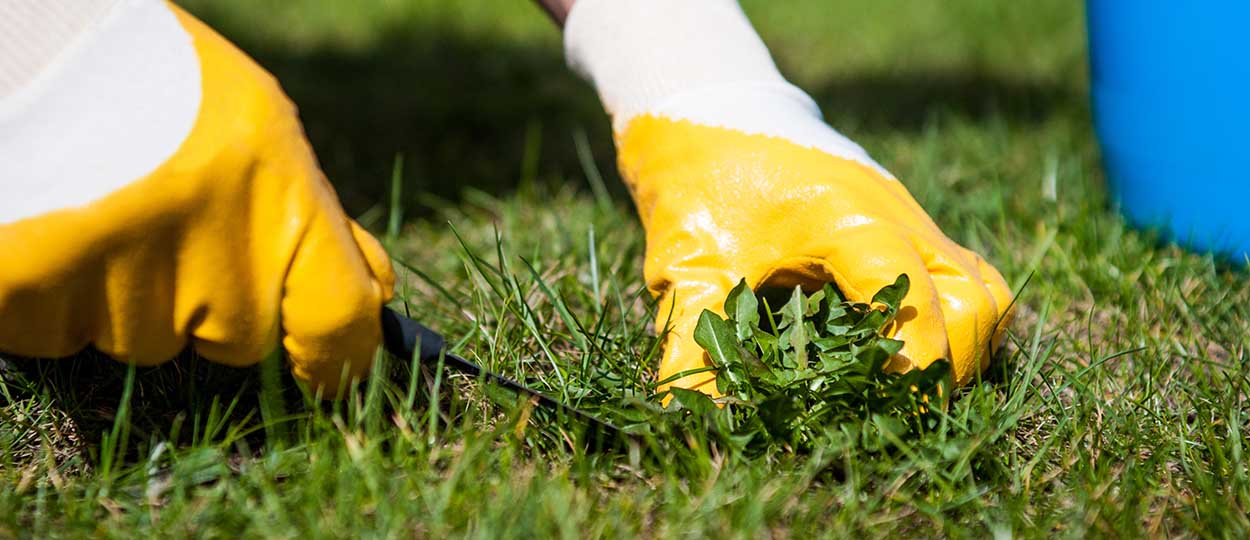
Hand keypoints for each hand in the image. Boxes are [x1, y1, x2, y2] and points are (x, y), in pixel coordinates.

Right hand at [0, 3, 392, 393]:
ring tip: (102, 206)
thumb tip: (373, 298)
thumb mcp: (255, 126)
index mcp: (272, 187)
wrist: (26, 49)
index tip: (334, 373)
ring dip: (128, 296)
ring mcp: (113, 269)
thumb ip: (310, 218)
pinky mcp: (28, 288)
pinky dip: (57, 295)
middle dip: (210, 303)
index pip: (336, 314)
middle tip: (167, 222)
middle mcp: (203, 237)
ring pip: (144, 339)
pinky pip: (63, 333)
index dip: (340, 358)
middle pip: (237, 338)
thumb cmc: (152, 80)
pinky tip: (54, 224)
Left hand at [565, 0, 1012, 393]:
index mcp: (848, 219)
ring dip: (963, 346)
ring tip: (911, 391)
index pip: (912, 301)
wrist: (710, 112)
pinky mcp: (908, 224)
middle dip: (948, 366)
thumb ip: (691, 338)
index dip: (914, 366)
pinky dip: (956, 320)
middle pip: (973, 300)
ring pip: (983, 288)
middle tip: (899, 412)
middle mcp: (897, 215)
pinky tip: (910, 356)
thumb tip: (686, 414)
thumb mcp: (686, 261)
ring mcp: (910, 217)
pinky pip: (965, 276)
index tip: (891, 412)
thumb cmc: (697, 182)